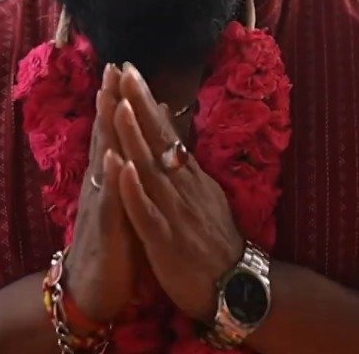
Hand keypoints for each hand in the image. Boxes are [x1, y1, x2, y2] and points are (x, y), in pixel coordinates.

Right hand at [62, 64, 139, 325]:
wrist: (92, 290)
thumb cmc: (113, 245)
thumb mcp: (123, 201)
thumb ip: (127, 172)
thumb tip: (136, 141)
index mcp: (110, 178)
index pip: (114, 131)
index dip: (118, 99)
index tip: (124, 65)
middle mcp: (102, 185)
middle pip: (106, 136)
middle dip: (110, 101)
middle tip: (113, 65)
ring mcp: (101, 204)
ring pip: (104, 161)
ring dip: (106, 130)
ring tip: (108, 96)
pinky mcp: (105, 230)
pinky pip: (109, 202)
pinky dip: (112, 179)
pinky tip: (114, 158)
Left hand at [113, 63, 243, 322]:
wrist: (238, 288)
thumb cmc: (215, 243)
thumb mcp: (204, 195)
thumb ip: (185, 163)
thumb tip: (172, 129)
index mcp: (189, 178)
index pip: (165, 131)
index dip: (146, 101)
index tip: (129, 70)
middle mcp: (183, 187)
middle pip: (158, 139)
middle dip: (139, 104)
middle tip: (123, 70)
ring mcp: (175, 212)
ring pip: (151, 169)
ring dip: (135, 137)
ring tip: (120, 105)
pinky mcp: (166, 240)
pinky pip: (147, 212)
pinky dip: (134, 189)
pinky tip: (121, 169)